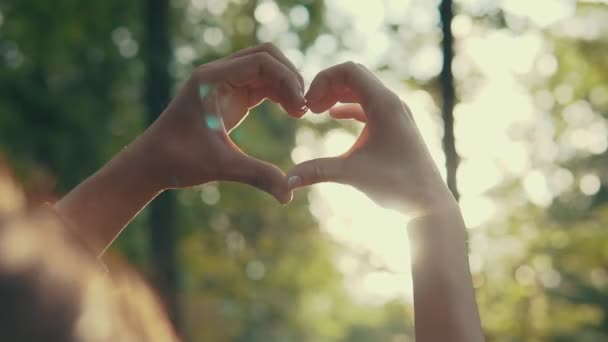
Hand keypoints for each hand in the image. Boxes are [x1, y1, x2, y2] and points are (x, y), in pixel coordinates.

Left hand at [139, 43, 305, 202]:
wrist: (152, 163)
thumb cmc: (178, 161)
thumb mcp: (221, 166)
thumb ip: (257, 175)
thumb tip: (289, 196)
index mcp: (211, 79)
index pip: (260, 60)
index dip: (286, 79)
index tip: (300, 107)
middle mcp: (218, 75)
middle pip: (266, 56)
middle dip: (289, 77)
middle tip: (303, 107)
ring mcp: (224, 84)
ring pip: (265, 69)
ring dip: (286, 85)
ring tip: (299, 112)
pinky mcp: (229, 96)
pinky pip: (261, 84)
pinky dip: (278, 94)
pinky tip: (291, 112)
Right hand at [287, 62, 453, 214]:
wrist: (429, 203)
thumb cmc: (397, 185)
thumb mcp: (352, 174)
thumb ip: (317, 172)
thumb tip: (286, 181)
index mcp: (384, 104)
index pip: (349, 70)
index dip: (322, 81)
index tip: (307, 105)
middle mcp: (392, 103)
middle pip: (354, 76)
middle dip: (327, 86)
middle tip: (307, 108)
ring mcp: (396, 114)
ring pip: (361, 89)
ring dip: (336, 95)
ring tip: (315, 110)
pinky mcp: (395, 127)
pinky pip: (368, 105)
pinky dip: (348, 106)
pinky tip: (333, 116)